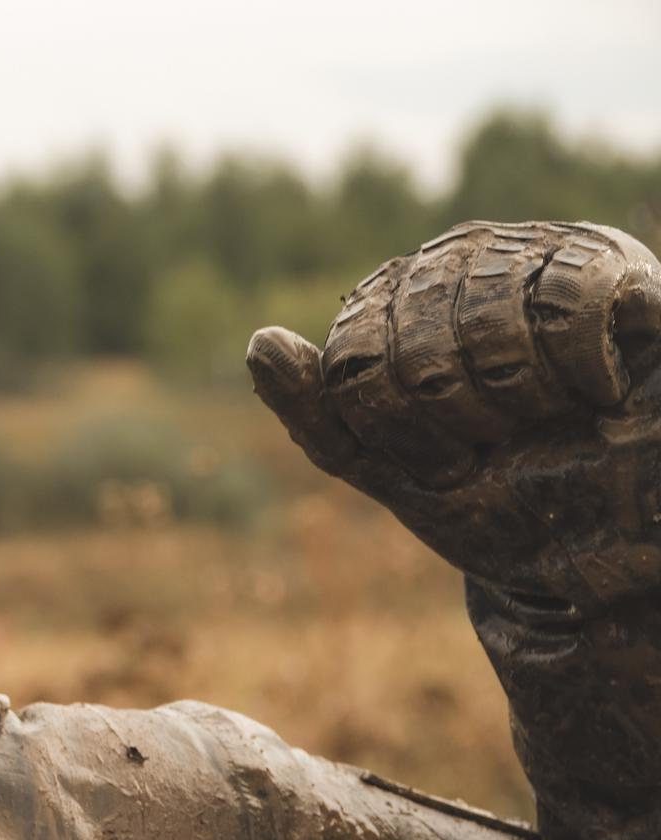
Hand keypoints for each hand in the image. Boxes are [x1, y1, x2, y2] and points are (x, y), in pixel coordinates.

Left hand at [248, 221, 660, 611]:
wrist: (605, 545)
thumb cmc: (499, 499)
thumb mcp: (392, 471)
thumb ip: (320, 414)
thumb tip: (260, 341)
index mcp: (396, 306)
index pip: (353, 359)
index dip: (398, 431)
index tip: (444, 461)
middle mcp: (460, 264)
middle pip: (415, 345)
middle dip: (459, 422)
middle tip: (502, 441)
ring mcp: (536, 258)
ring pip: (491, 324)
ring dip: (522, 401)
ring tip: (553, 415)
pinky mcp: (615, 266)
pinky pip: (573, 300)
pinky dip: (582, 371)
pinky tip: (599, 393)